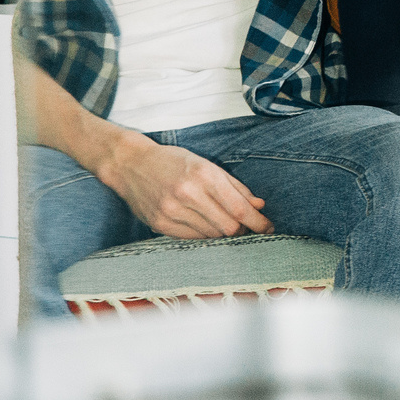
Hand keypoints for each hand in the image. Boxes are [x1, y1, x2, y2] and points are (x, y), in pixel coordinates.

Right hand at [102, 133, 271, 238]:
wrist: (131, 164)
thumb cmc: (173, 162)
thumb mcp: (207, 165)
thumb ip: (235, 186)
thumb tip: (259, 205)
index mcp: (203, 175)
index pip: (239, 208)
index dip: (258, 222)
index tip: (269, 227)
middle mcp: (187, 194)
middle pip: (228, 227)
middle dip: (243, 230)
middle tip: (249, 227)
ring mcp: (172, 211)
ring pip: (211, 235)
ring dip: (223, 233)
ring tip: (226, 224)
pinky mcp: (160, 224)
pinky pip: (192, 238)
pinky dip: (204, 234)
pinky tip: (205, 225)